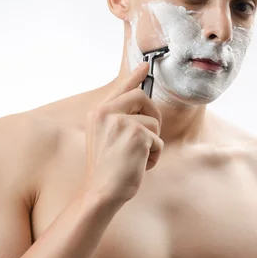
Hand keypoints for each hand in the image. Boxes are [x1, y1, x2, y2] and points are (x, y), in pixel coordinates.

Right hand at [81, 62, 163, 204]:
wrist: (101, 192)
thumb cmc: (107, 170)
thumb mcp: (107, 139)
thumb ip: (120, 120)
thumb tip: (145, 110)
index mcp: (98, 113)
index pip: (120, 88)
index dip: (135, 76)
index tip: (146, 65)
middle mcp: (106, 112)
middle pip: (142, 97)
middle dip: (153, 115)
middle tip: (150, 136)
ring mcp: (121, 122)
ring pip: (153, 123)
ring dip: (152, 143)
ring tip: (137, 158)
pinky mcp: (137, 134)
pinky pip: (158, 141)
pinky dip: (154, 156)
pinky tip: (140, 166)